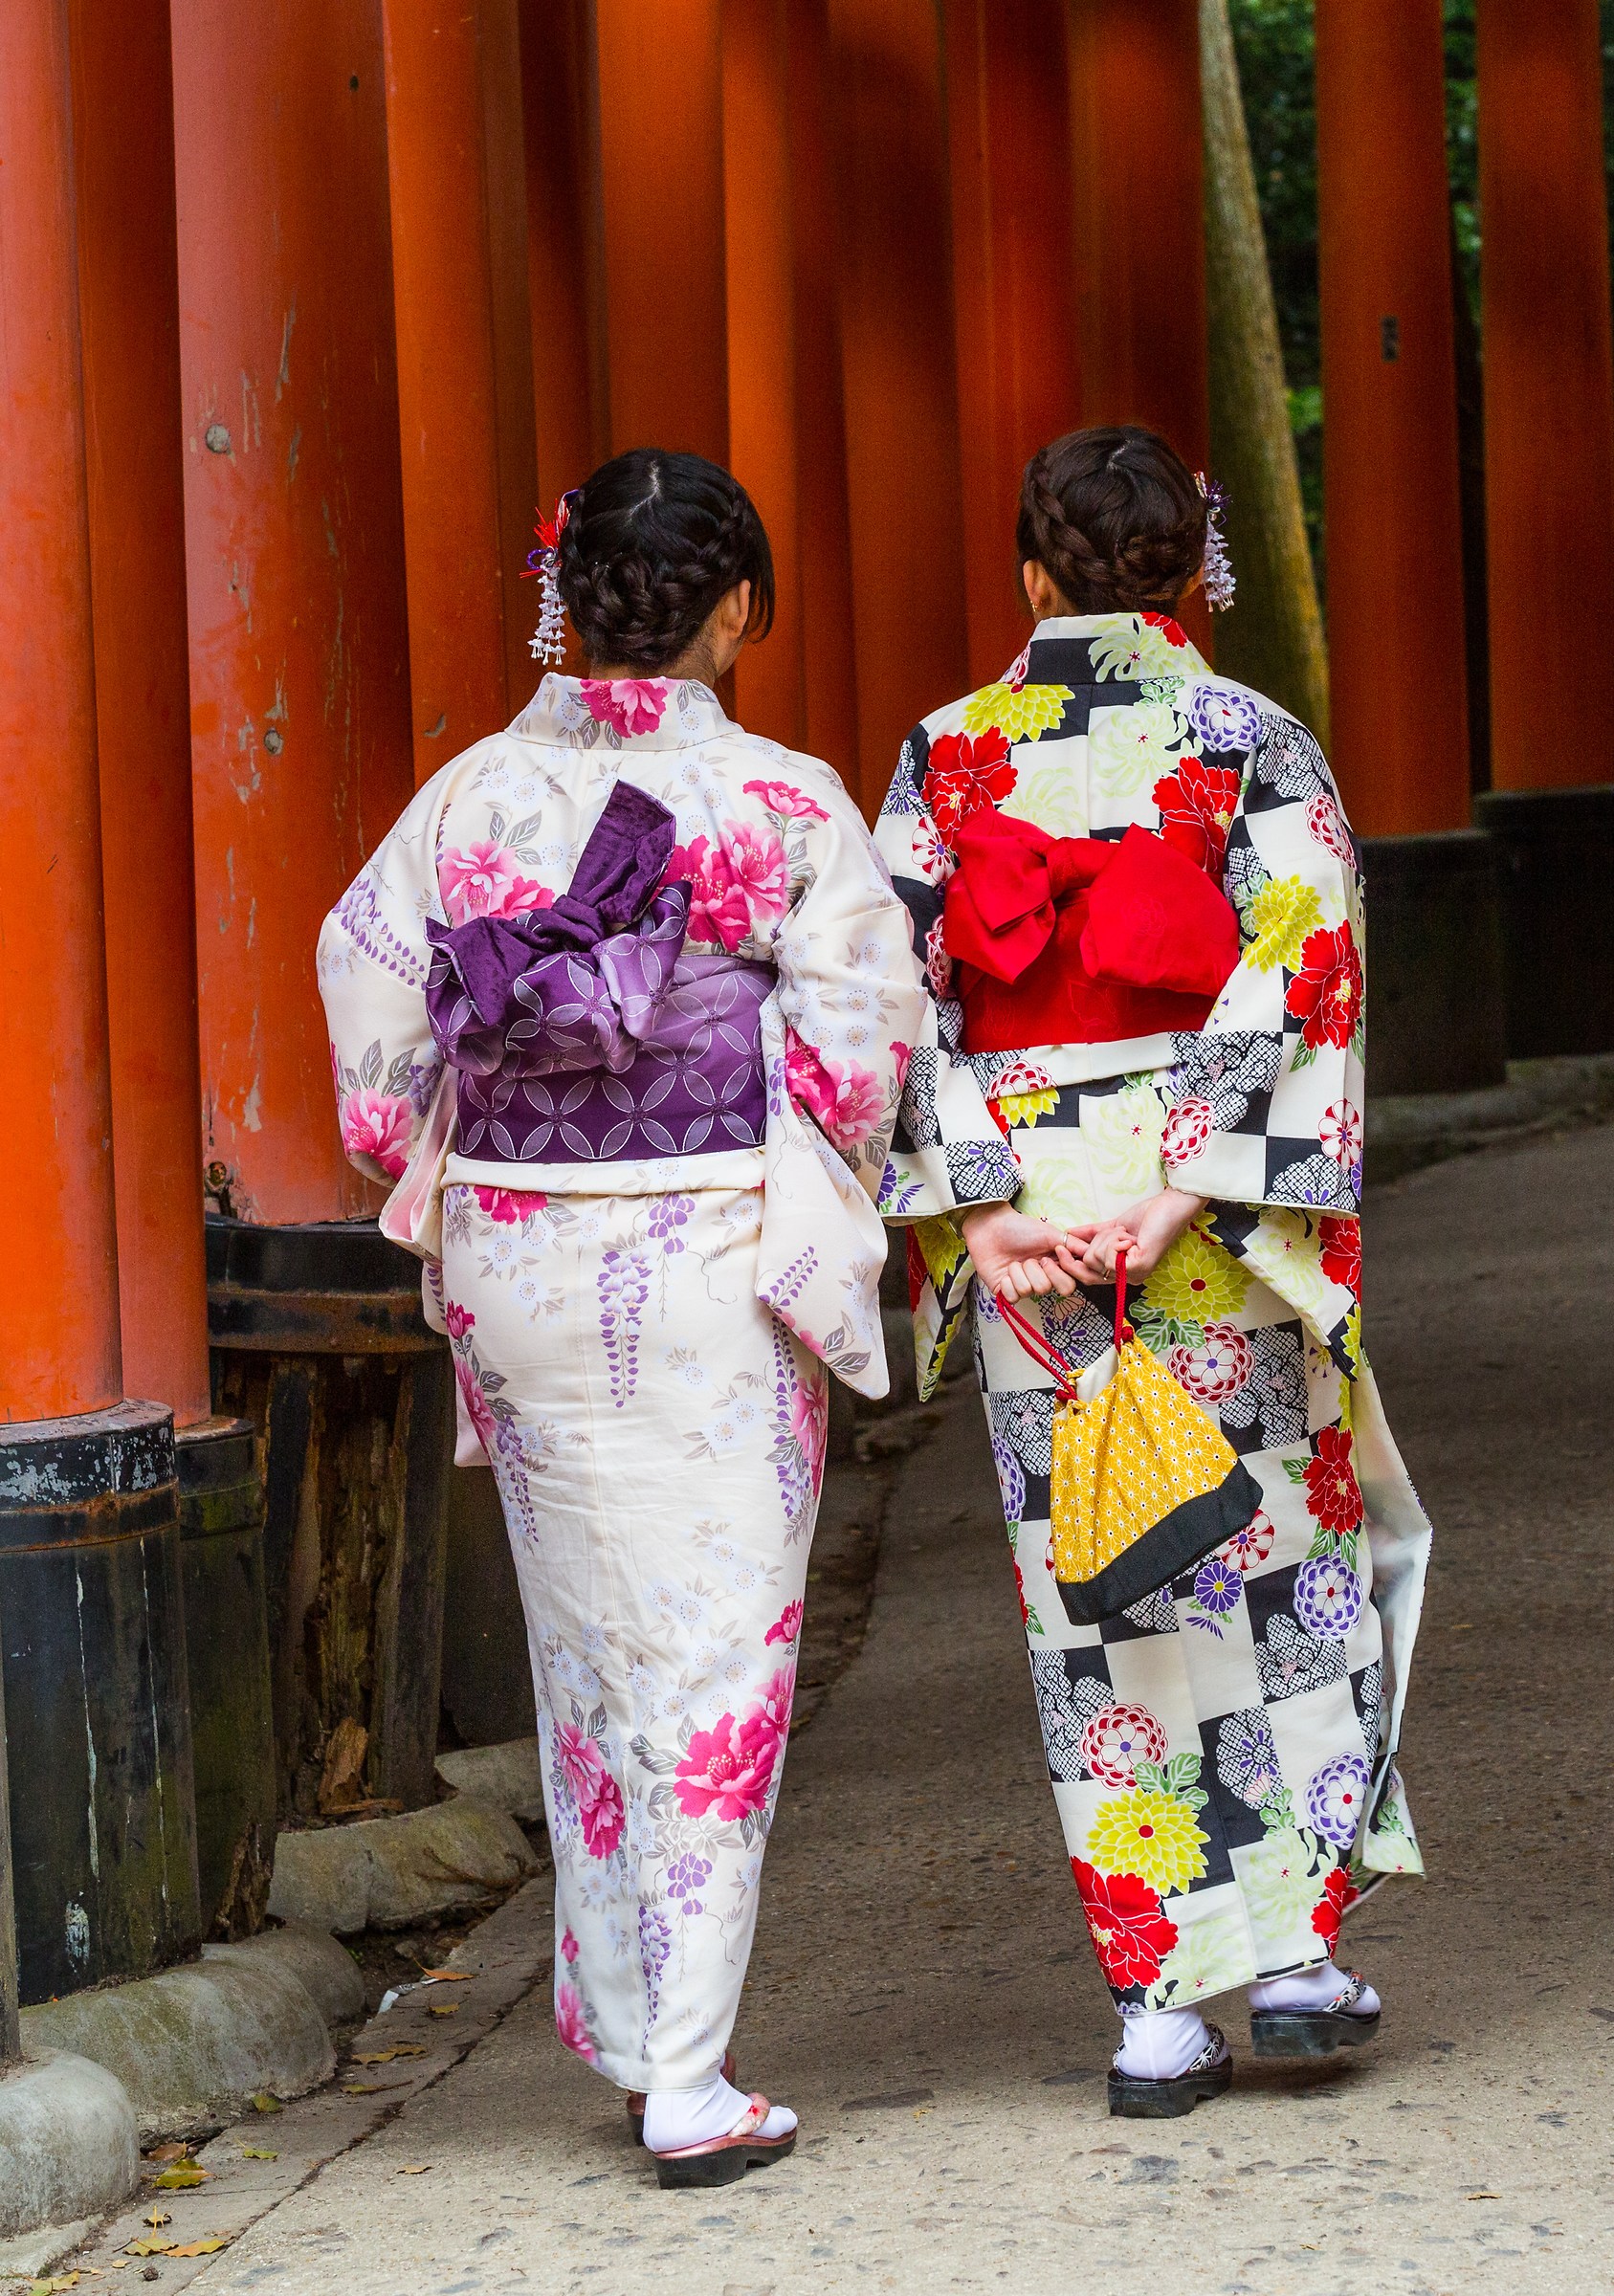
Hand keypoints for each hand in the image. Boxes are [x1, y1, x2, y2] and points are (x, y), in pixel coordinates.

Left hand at [960, 1203, 1088, 1300]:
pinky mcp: (1005, 1291)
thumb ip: (1072, 1245)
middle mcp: (1039, 1279)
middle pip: (1047, 1289)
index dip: (1059, 1273)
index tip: (1052, 1255)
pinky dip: (1008, 1281)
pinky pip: (1013, 1296)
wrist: (990, 1227)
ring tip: (1013, 1261)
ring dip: (1019, 1272)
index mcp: (1053, 1267)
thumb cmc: (1019, 1228)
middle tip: (1029, 1258)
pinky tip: (1004, 1271)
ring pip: (1029, 1291)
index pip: (1067, 1286)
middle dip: (1036, 1271)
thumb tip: (1092, 1253)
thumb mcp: (1050, 1233)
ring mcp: (1022, 1286)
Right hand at [1079, 1189, 1207, 1281]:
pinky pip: (1109, 1256)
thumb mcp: (1111, 1228)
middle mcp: (1128, 1279)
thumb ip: (1090, 1235)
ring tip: (1127, 1233)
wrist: (1168, 1207)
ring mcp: (1134, 1275)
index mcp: (1122, 1272)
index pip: (1087, 1276)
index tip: (1059, 1247)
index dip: (1070, 1264)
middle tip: (1103, 1233)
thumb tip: (1068, 1235)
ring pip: (1096, 1260)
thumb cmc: (1146, 1217)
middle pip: (1087, 1269)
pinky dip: (1115, 1239)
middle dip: (1091, 1245)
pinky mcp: (1139, 1267)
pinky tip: (1131, 1236)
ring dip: (1108, 1238)